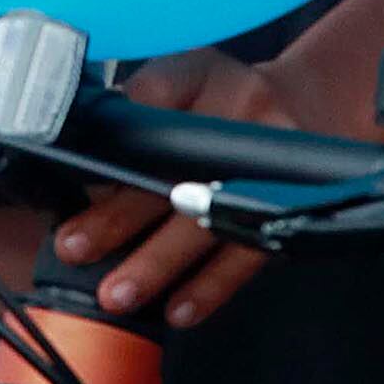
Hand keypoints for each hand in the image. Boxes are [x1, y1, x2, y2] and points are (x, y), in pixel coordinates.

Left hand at [53, 50, 365, 327]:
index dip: (114, 144)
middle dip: (119, 216)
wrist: (308, 106)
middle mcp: (239, 111)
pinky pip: (246, 252)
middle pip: (171, 169)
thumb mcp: (182, 80)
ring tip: (118, 293)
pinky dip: (210, 286)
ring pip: (205, 219)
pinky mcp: (289, 204)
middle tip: (76, 248)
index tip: (77, 180)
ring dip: (158, 262)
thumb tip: (82, 169)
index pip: (149, 101)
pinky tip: (179, 309)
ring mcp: (269, 161)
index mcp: (201, 74)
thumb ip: (137, 110)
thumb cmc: (222, 101)